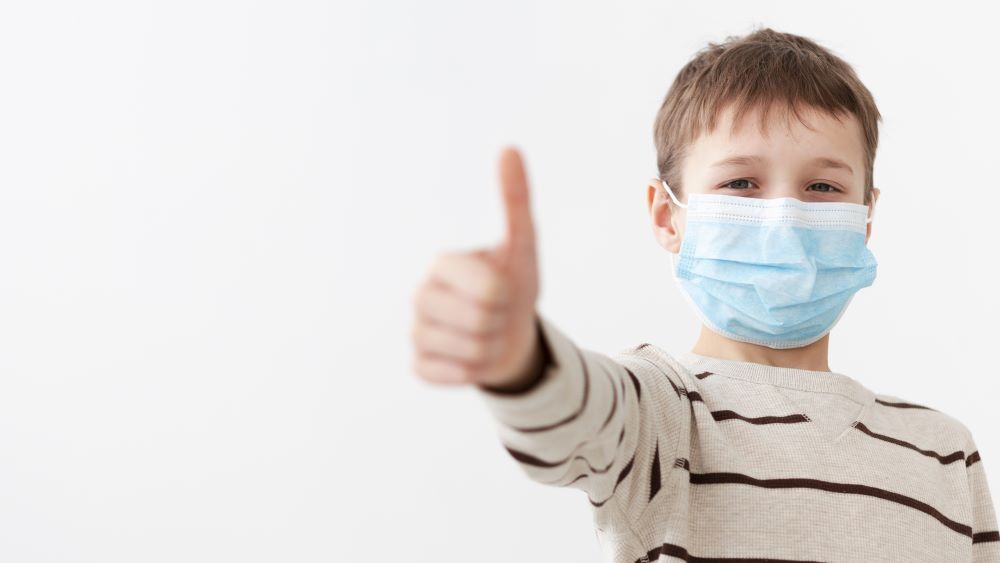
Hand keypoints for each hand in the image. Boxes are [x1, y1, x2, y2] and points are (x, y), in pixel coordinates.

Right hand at [411, 146, 540, 387]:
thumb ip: (514, 199)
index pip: (488, 290)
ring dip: (491, 349)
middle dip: (501, 323)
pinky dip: (473, 371)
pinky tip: (471, 357)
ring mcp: (416, 332)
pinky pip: (453, 376)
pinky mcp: (419, 365)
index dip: (506, 296)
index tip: (502, 288)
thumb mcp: (521, 245)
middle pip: (480, 322)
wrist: (510, 336)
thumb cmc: (514, 285)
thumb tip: (509, 148)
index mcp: (442, 263)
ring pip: (470, 352)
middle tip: (497, 315)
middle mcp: (420, 295)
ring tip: (487, 334)